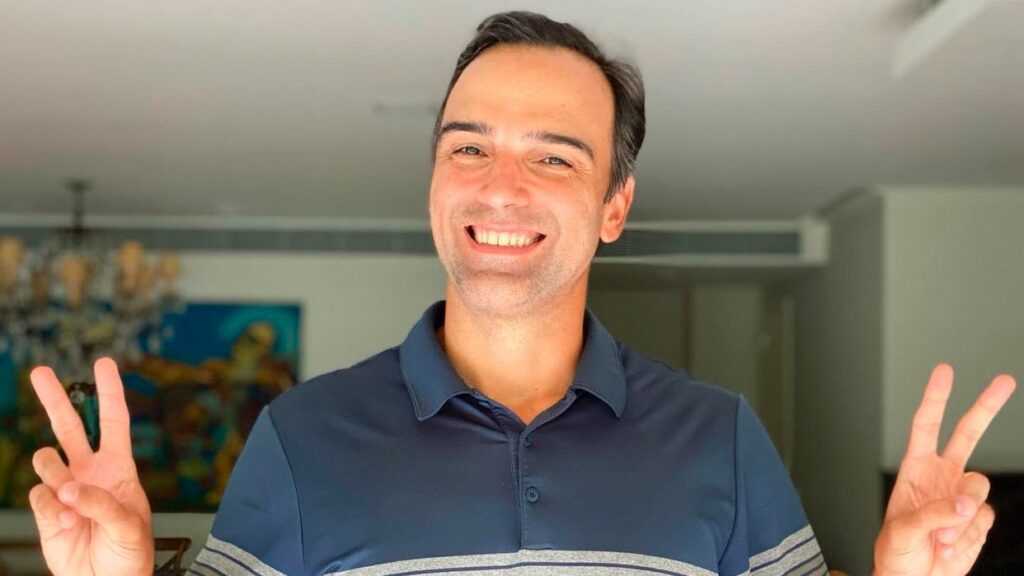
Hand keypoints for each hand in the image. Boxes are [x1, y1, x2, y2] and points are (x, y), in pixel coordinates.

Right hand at [28, 357, 153, 575]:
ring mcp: (65, 489)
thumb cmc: (129, 553)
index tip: (104, 364)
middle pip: (69, 426)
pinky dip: (49, 508)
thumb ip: (102, 503)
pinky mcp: (46, 510)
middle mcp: (90, 472)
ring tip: (70, 499)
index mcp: (119, 467)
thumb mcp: (129, 526)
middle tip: (40, 372)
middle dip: (54, 398)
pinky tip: (65, 522)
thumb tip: (68, 488)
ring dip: (56, 474)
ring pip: (47, 459)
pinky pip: (37, 494)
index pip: (114, 421)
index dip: (109, 392)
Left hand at [874, 364, 1015, 575]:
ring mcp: (963, 496)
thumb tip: (965, 503)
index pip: (925, 426)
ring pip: (979, 485)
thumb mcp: (903, 530)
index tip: (945, 372)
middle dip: (986, 406)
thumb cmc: (897, 552)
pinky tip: (950, 546)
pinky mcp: (979, 518)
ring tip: (940, 538)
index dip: (935, 398)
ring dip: (960, 515)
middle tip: (1004, 380)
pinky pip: (984, 517)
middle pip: (968, 434)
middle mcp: (942, 476)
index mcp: (915, 469)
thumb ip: (934, 514)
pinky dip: (968, 535)